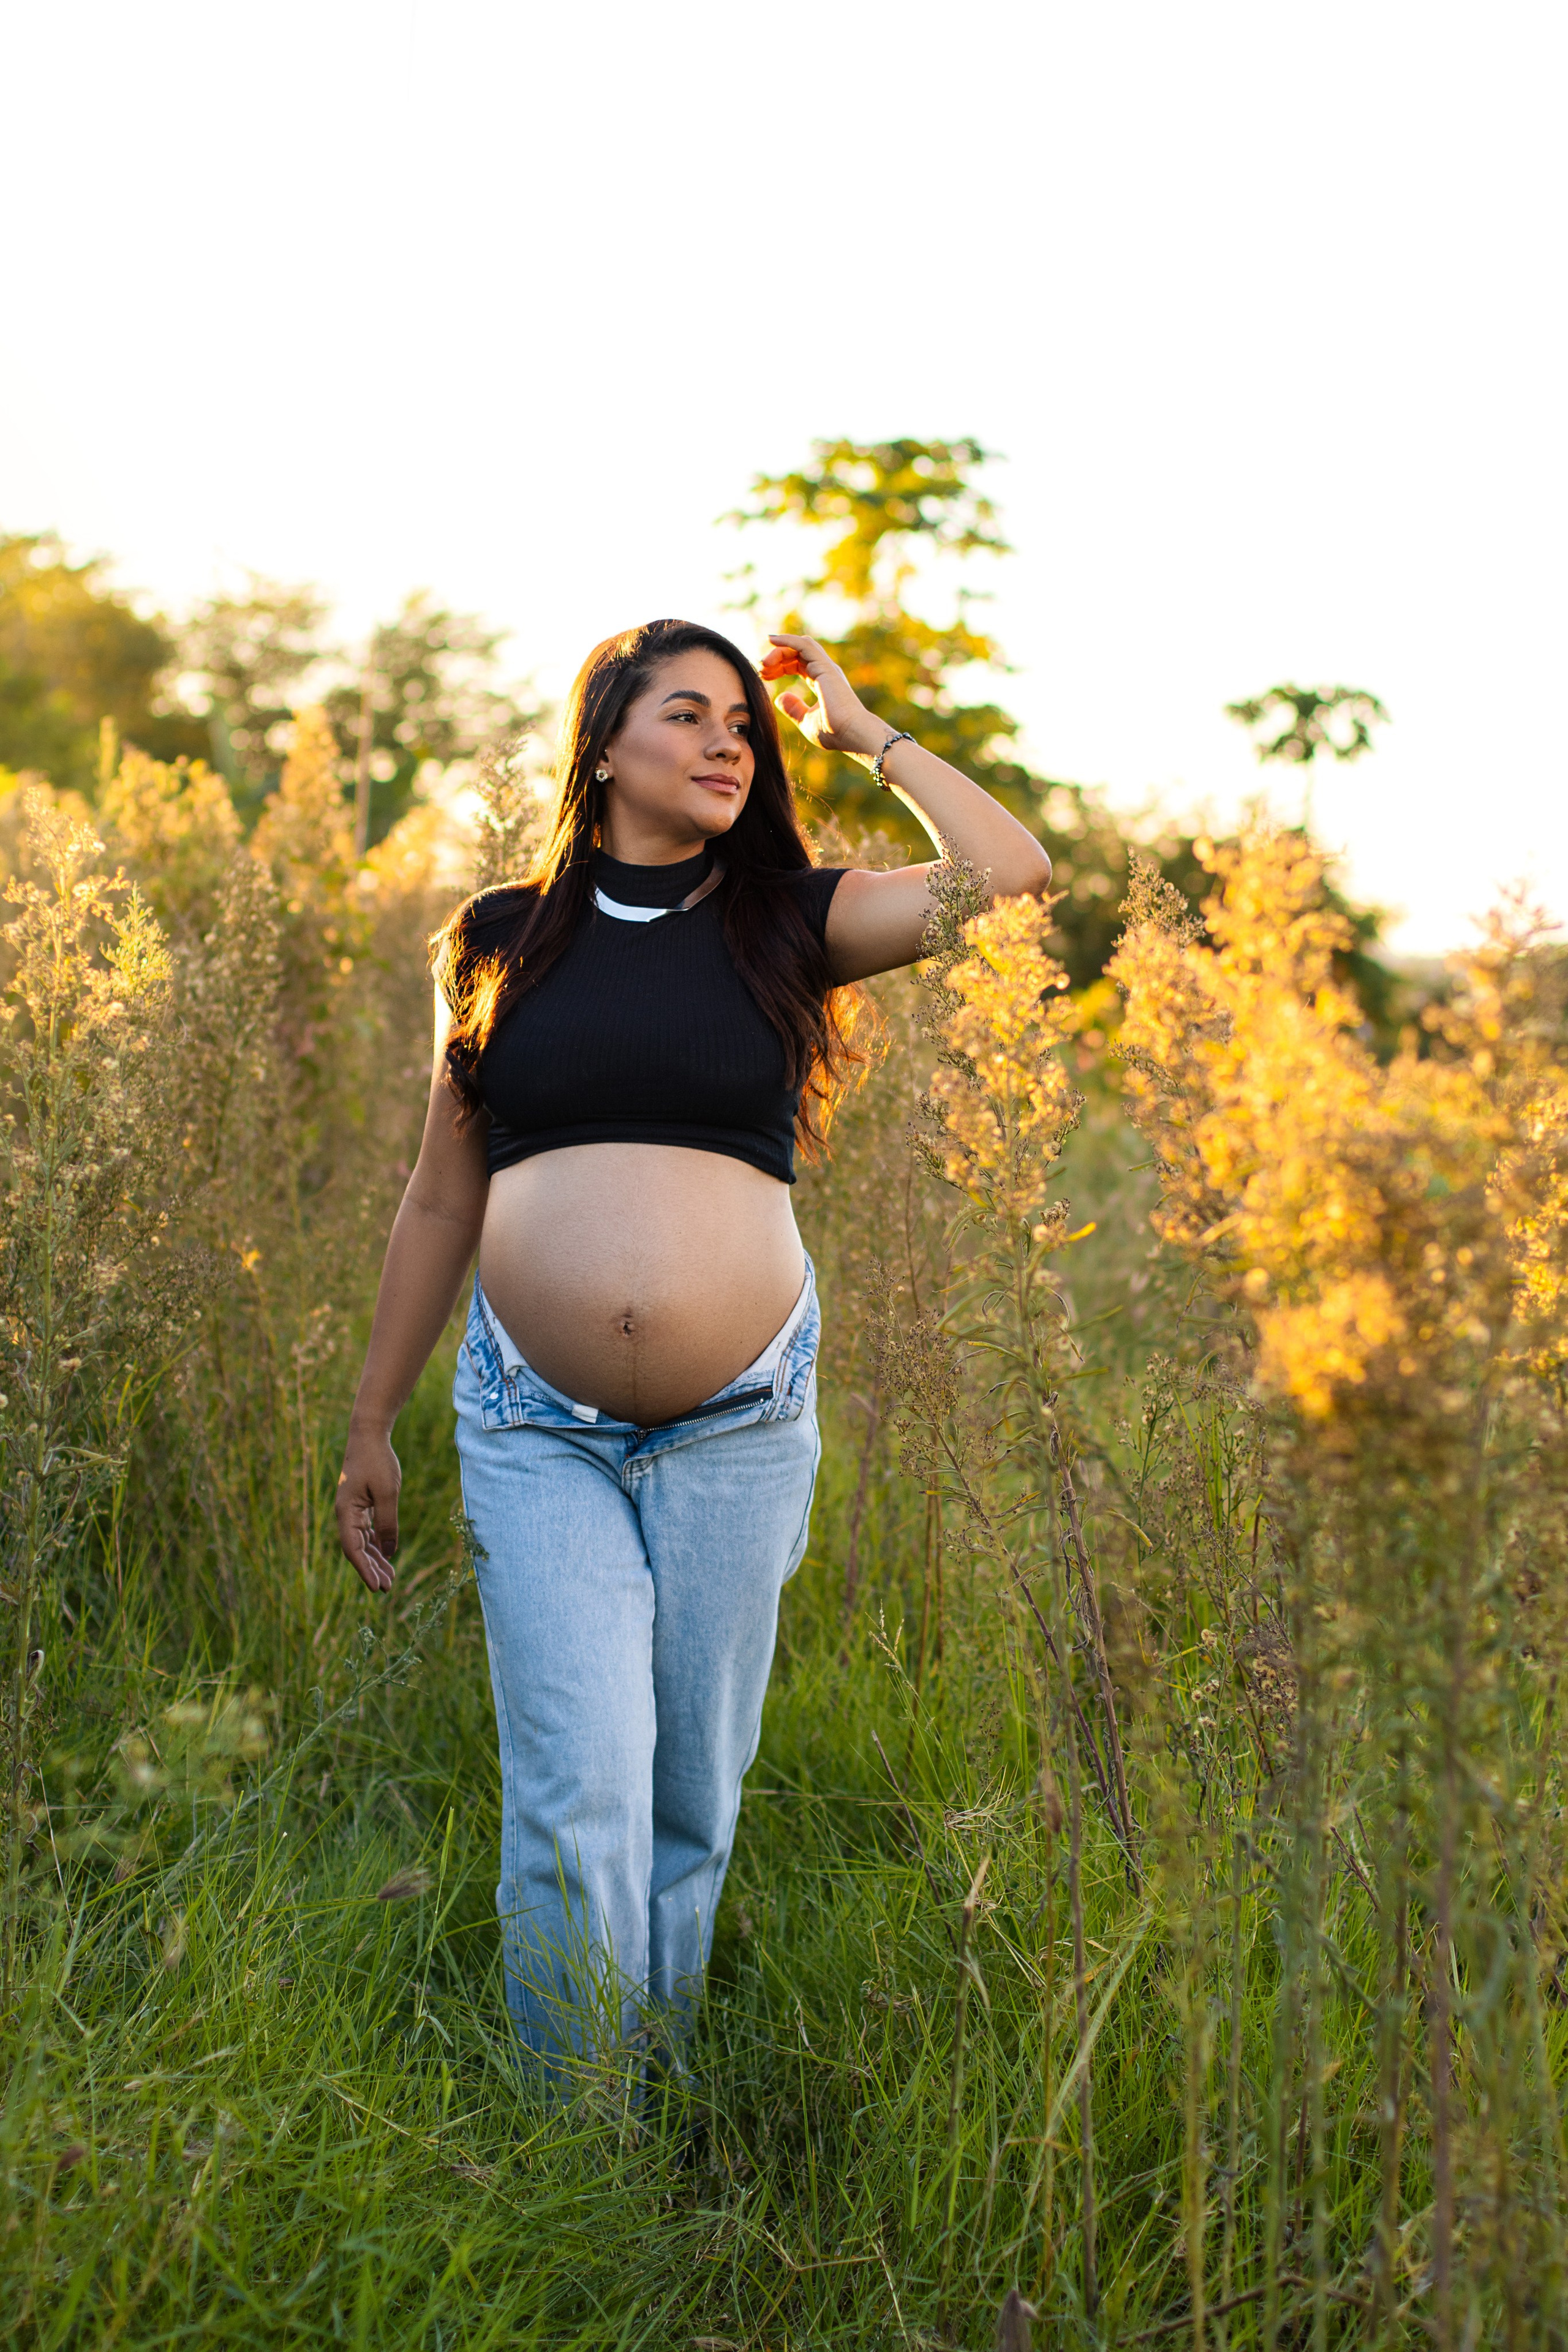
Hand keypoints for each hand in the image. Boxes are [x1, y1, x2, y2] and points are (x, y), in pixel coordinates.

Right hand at [335, 1426, 400, 1593]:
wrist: (369, 1435)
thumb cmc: (378, 1461)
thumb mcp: (388, 1493)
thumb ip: (388, 1523)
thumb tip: (390, 1552)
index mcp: (346, 1512)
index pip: (353, 1549)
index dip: (364, 1570)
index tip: (376, 1588)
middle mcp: (346, 1514)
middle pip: (357, 1549)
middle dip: (371, 1569)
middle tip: (388, 1588)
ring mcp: (352, 1510)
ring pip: (363, 1542)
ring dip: (376, 1559)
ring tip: (390, 1578)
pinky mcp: (361, 1505)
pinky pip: (367, 1531)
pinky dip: (377, 1544)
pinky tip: (387, 1555)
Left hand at [760, 634, 889, 762]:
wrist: (852, 734)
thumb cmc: (834, 732)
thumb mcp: (806, 721)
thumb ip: (793, 709)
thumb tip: (779, 697)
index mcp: (821, 680)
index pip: (797, 664)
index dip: (779, 667)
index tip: (764, 676)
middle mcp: (824, 670)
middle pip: (796, 653)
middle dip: (776, 659)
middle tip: (760, 669)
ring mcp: (825, 666)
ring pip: (799, 646)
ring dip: (779, 650)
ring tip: (764, 663)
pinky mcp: (824, 666)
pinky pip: (803, 645)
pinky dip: (787, 640)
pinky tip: (772, 641)